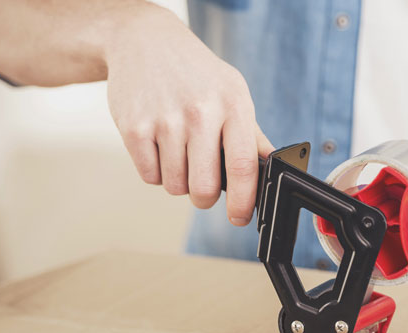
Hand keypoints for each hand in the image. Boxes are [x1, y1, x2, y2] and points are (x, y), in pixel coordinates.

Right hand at [105, 6, 272, 224]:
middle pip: (204, 188)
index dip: (243, 201)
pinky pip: (150, 176)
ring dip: (179, 181)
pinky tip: (159, 146)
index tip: (239, 217)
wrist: (145, 41)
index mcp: (233, 106)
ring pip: (175, 186)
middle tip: (204, 187)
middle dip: (205, 198)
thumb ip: (253, 135)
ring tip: (180, 153)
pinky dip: (156, 171)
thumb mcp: (233, 93)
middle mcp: (200, 112)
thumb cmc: (196, 73)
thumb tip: (274, 169)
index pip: (243, 167)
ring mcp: (165, 120)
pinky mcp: (134, 127)